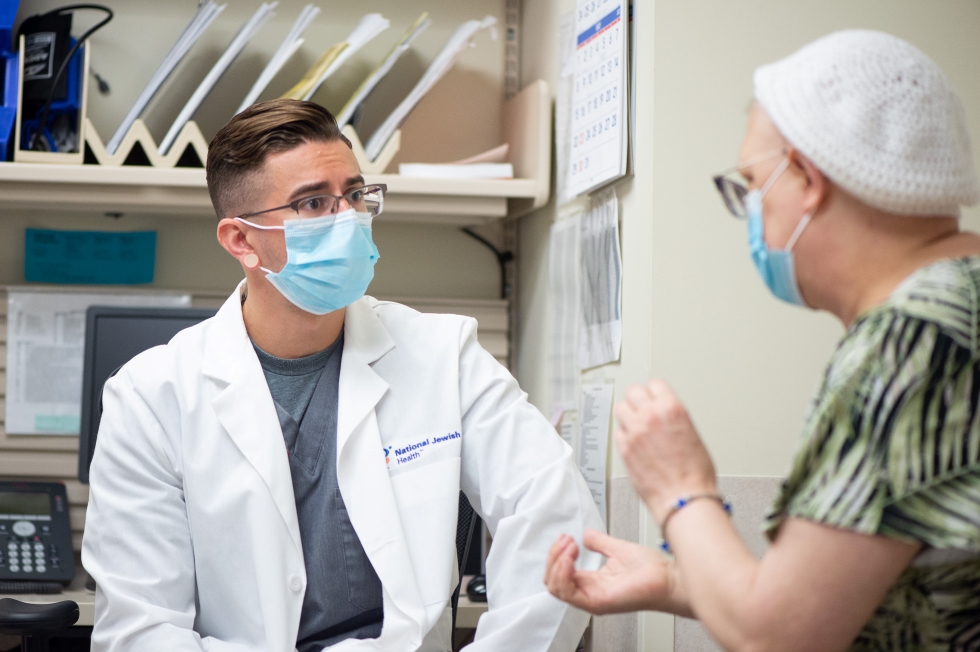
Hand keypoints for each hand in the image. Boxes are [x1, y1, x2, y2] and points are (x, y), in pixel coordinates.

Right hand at [544, 530, 676, 614]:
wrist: (669, 579)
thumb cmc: (652, 571)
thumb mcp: (617, 549)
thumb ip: (599, 542)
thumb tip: (585, 534)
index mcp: (592, 582)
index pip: (559, 573)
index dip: (557, 554)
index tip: (567, 538)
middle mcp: (589, 592)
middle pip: (552, 581)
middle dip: (553, 556)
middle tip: (566, 541)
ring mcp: (592, 598)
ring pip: (555, 587)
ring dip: (556, 562)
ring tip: (569, 547)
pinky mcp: (597, 602)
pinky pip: (567, 593)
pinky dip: (563, 572)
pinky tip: (570, 557)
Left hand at [614, 380, 716, 521]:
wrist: (684, 499)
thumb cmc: (695, 474)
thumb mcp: (693, 434)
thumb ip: (673, 420)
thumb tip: (664, 417)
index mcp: (672, 409)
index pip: (655, 384)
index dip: (655, 391)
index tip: (653, 395)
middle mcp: (650, 416)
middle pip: (633, 391)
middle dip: (638, 399)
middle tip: (641, 407)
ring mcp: (634, 432)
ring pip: (620, 408)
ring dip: (627, 414)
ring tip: (634, 423)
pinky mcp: (624, 448)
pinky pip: (617, 432)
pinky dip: (623, 434)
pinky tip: (632, 441)